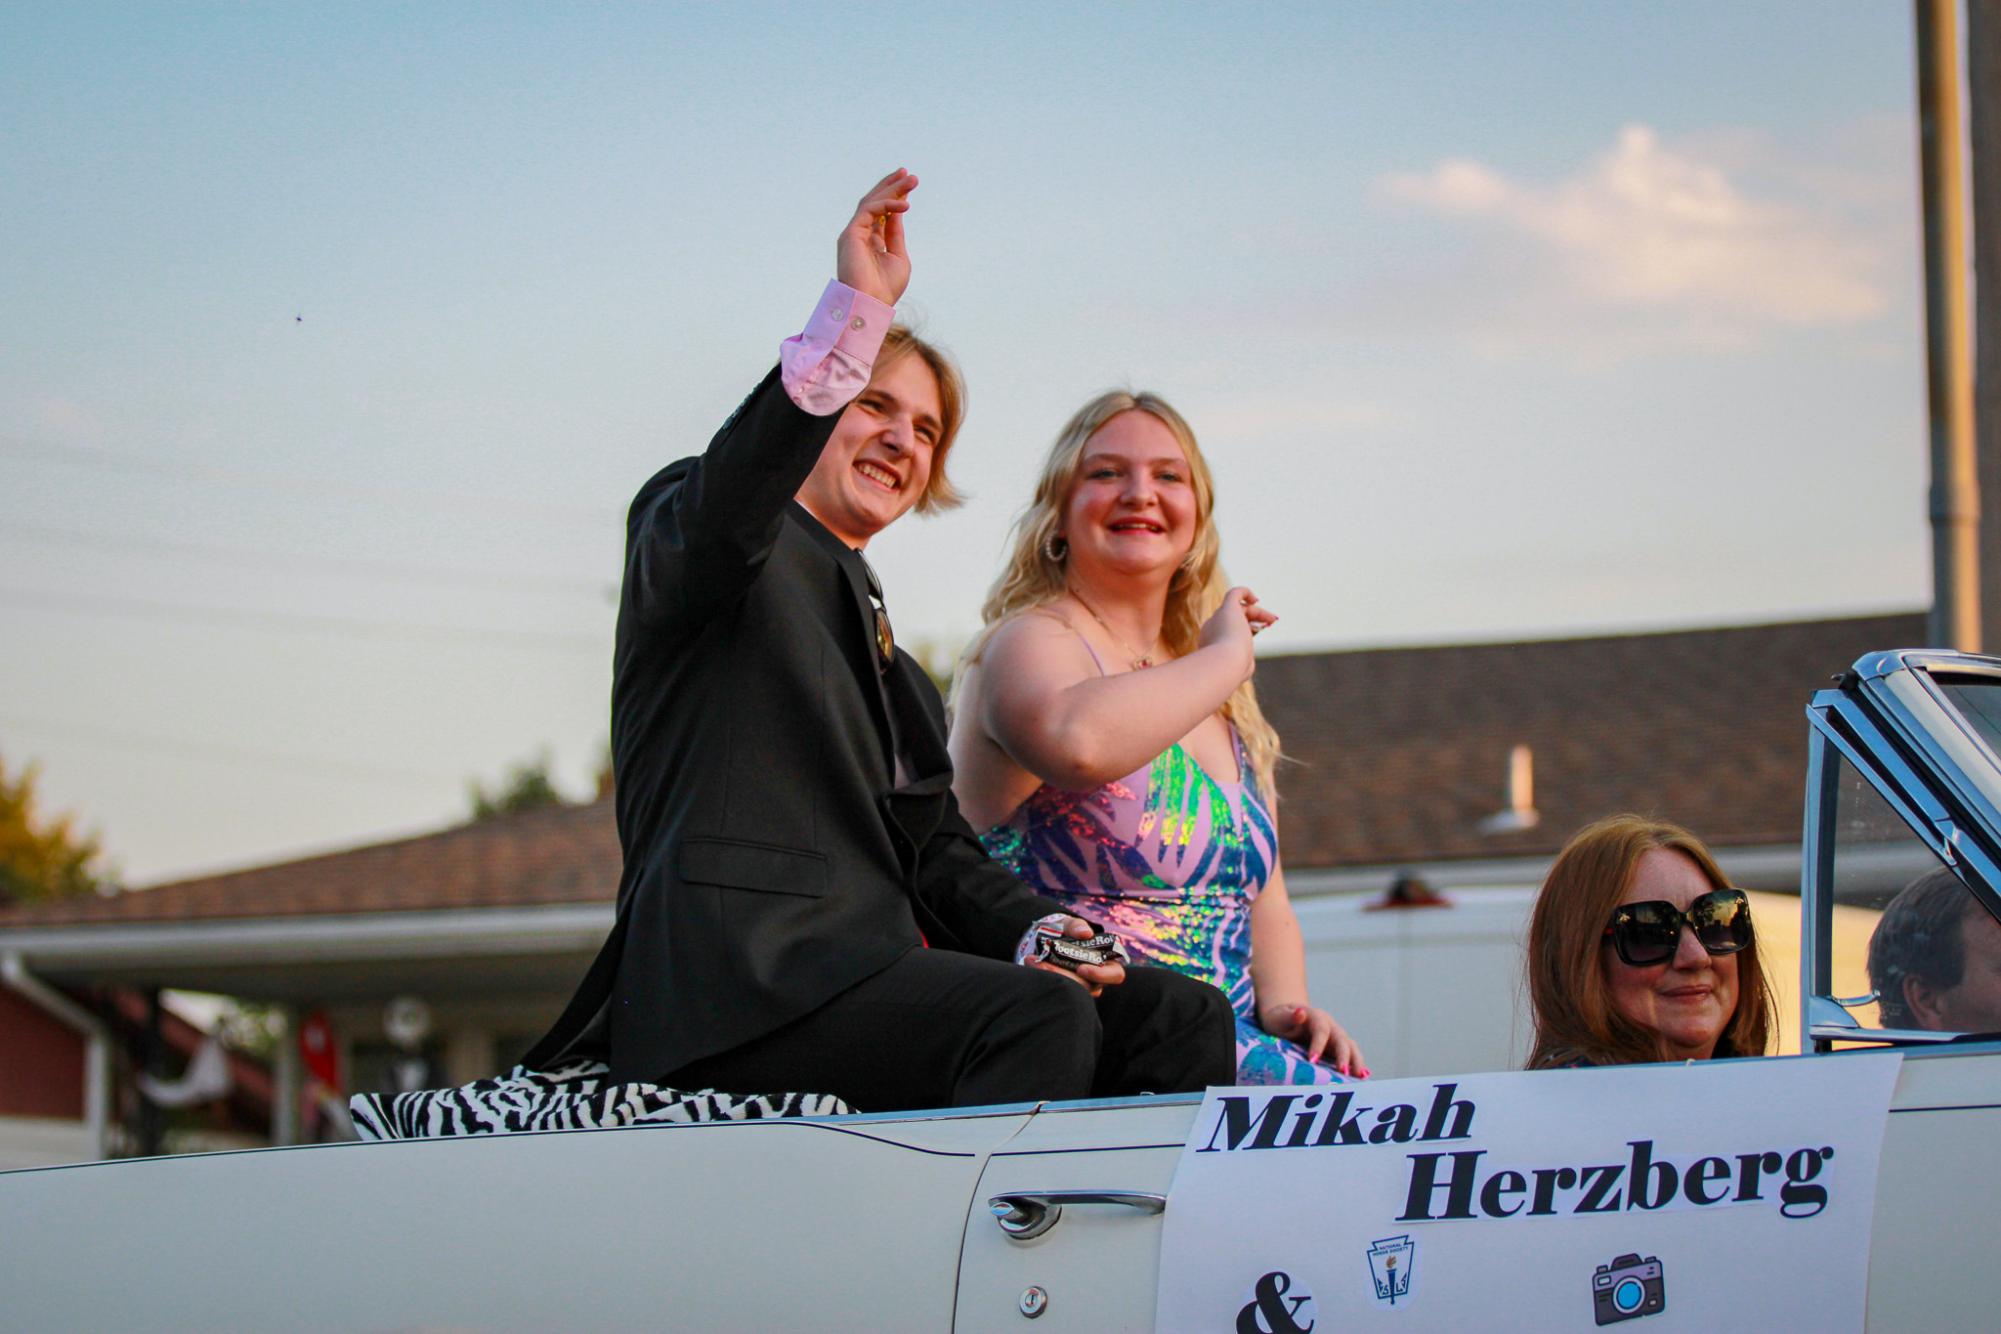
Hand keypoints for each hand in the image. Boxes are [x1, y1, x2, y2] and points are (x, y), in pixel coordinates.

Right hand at [836, 168, 918, 305]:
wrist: (870, 304)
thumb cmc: (884, 288)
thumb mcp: (898, 256)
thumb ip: (896, 233)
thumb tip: (899, 211)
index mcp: (871, 241)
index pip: (882, 213)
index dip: (895, 197)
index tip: (909, 184)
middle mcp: (860, 234)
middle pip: (875, 203)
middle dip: (891, 186)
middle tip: (908, 173)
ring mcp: (854, 233)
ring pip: (871, 202)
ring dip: (891, 188)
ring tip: (909, 178)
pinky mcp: (851, 233)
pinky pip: (870, 210)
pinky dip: (887, 204)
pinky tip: (904, 204)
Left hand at [1027, 915, 1125, 997]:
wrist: (1044, 939)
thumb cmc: (1064, 932)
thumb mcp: (1068, 924)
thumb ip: (1076, 926)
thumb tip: (1086, 933)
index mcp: (1106, 962)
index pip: (1115, 975)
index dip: (1101, 974)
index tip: (1081, 968)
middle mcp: (1095, 979)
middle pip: (1088, 987)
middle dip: (1066, 977)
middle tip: (1043, 963)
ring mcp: (1079, 987)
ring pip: (1070, 991)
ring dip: (1050, 977)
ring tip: (1031, 960)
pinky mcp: (1063, 990)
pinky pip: (1056, 989)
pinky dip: (1042, 978)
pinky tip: (1031, 963)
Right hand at [1196, 586, 1277, 676]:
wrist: (1224, 665)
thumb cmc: (1232, 670)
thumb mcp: (1239, 671)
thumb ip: (1243, 667)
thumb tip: (1247, 669)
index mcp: (1210, 642)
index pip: (1227, 631)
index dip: (1245, 631)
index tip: (1258, 636)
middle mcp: (1211, 628)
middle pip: (1232, 618)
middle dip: (1252, 620)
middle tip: (1270, 624)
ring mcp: (1219, 617)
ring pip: (1237, 607)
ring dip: (1257, 611)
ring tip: (1272, 618)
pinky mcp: (1228, 608)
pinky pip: (1235, 593)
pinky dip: (1246, 592)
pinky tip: (1256, 599)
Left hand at [1260, 1001, 1367, 1077]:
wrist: (1287, 1018)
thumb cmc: (1281, 1019)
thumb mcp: (1280, 1016)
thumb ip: (1289, 1017)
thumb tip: (1300, 1013)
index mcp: (1316, 1017)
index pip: (1321, 1030)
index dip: (1318, 1045)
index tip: (1313, 1061)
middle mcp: (1331, 1026)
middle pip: (1341, 1040)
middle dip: (1344, 1056)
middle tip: (1343, 1072)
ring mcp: (1337, 1037)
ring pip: (1351, 1048)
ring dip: (1356, 1061)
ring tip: (1361, 1077)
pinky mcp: (1338, 1049)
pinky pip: (1351, 1056)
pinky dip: (1357, 1066)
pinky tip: (1362, 1078)